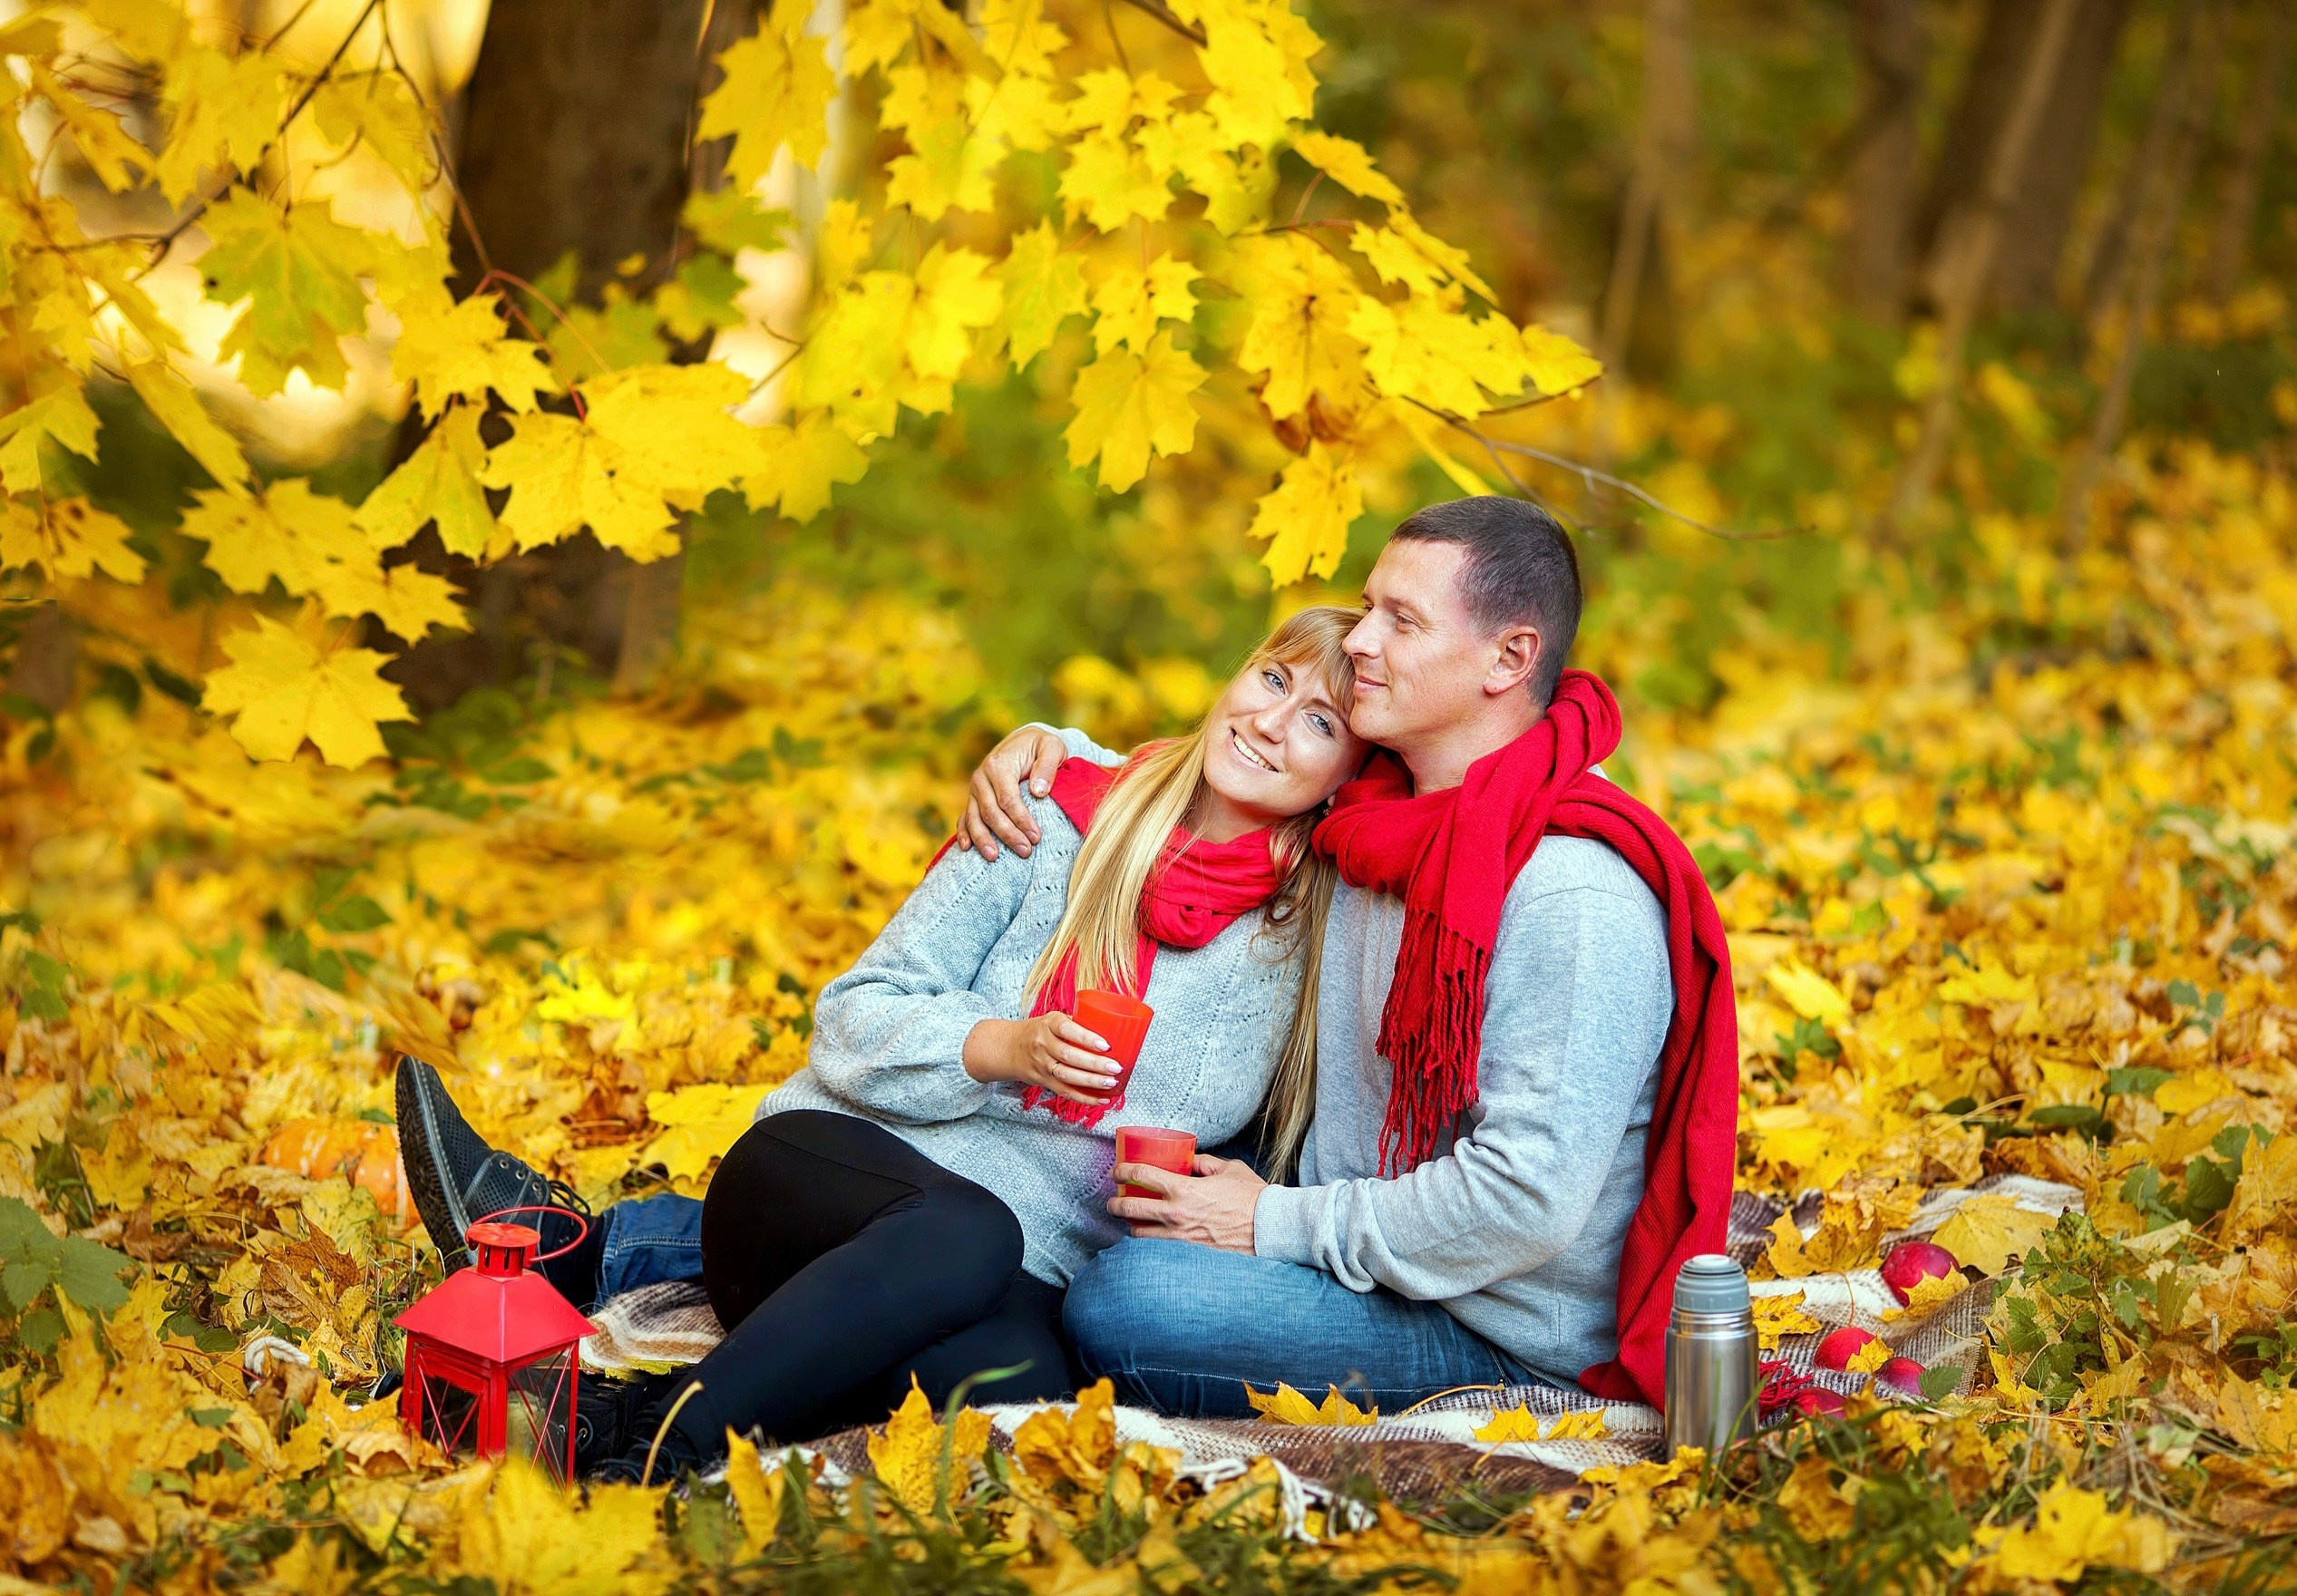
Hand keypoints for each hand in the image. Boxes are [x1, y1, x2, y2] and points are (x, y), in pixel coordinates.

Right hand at [958, 727, 1068, 860]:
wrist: (1024, 741)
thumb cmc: (1041, 746)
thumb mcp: (1052, 747)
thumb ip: (1047, 766)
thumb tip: (1039, 792)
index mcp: (999, 764)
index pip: (1008, 799)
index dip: (1021, 820)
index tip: (1036, 837)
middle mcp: (981, 777)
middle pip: (991, 812)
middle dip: (1007, 834)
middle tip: (1025, 851)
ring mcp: (974, 790)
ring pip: (974, 818)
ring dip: (983, 839)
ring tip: (994, 858)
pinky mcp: (973, 799)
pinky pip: (964, 818)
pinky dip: (964, 833)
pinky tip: (967, 848)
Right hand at [962, 1013, 1120, 1104]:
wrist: (1009, 1048)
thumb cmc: (1038, 1031)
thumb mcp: (1052, 1019)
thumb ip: (1076, 1023)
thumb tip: (1112, 1027)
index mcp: (1048, 1024)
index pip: (1067, 1029)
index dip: (1086, 1037)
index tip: (1106, 1044)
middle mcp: (1043, 1045)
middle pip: (1069, 1056)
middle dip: (1094, 1064)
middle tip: (1116, 1067)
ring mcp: (1043, 1065)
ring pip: (1067, 1076)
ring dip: (1091, 1082)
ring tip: (1111, 1083)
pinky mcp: (1044, 1081)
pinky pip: (1065, 1092)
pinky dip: (1084, 1098)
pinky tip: (1101, 1100)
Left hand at [1108, 1155, 1265, 1252]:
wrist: (1270, 1228)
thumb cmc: (1252, 1197)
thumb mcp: (1229, 1169)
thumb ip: (1205, 1163)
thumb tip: (1190, 1161)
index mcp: (1184, 1189)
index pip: (1141, 1175)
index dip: (1123, 1171)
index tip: (1118, 1171)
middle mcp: (1176, 1214)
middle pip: (1129, 1209)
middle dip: (1115, 1204)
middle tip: (1113, 1202)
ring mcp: (1180, 1238)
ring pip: (1139, 1234)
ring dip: (1130, 1227)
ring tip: (1130, 1222)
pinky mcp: (1187, 1255)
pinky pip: (1157, 1250)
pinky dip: (1148, 1244)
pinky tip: (1149, 1240)